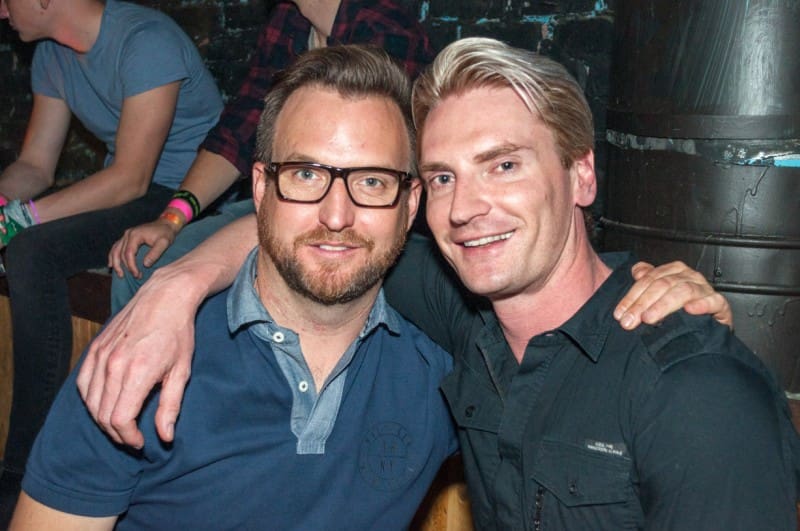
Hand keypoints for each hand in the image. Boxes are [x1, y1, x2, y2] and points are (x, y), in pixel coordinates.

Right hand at [77, 266, 200, 447]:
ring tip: (121, 424)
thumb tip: (165, 437)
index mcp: (136, 373)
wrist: (165, 297)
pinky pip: (83, 383)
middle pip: (102, 415)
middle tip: (132, 436)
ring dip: (102, 419)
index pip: (119, 420)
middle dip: (116, 433)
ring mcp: (100, 355)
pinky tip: (104, 403)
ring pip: (90, 402)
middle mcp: (113, 365)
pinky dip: (91, 399)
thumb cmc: (178, 334)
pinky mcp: (95, 348)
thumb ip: (170, 406)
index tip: (140, 442)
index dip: (128, 437)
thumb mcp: (181, 371)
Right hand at [109, 217, 180, 278]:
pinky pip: (116, 247)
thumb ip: (155, 253)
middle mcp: (128, 234)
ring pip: (115, 250)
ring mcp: (126, 235)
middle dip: (125, 267)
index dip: (131, 266)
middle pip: (120, 253)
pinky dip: (113, 256)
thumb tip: (145, 265)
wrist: (166, 224)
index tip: (137, 275)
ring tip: (120, 274)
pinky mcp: (127, 237)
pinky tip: (111, 264)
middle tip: (134, 276)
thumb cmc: (166, 233)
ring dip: (116, 263)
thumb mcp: (164, 243)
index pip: (128, 253)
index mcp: (135, 235)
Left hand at [614, 261, 732, 329]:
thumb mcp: (658, 296)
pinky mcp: (719, 304)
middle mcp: (689, 276)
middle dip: (642, 304)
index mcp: (673, 271)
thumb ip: (645, 281)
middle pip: (662, 285)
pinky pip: (713, 301)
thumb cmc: (679, 311)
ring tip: (650, 318)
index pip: (648, 279)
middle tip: (630, 321)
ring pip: (682, 291)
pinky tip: (690, 310)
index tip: (619, 314)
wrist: (707, 329)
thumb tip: (636, 271)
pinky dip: (702, 304)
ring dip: (663, 305)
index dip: (631, 297)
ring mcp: (705, 289)